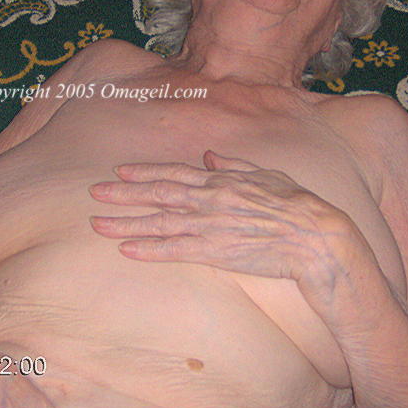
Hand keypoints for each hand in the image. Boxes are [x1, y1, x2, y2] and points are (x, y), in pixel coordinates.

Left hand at [89, 150, 370, 313]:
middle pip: (158, 194)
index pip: (174, 173)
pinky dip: (148, 249)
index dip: (144, 172)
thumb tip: (209, 156)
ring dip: (125, 222)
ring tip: (97, 223)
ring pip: (159, 222)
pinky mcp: (215, 251)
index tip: (120, 170)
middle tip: (94, 192)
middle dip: (124, 193)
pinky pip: (175, 250)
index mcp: (221, 180)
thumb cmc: (294, 203)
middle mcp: (209, 199)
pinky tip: (127, 249)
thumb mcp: (266, 174)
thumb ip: (234, 165)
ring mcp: (210, 225)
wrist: (313, 235)